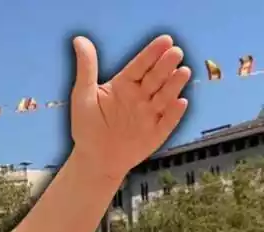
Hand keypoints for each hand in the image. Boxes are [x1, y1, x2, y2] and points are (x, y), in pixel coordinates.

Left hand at [69, 34, 190, 182]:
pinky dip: (174, 114)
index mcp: (124, 84)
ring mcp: (149, 115)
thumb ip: (86, 68)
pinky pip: (167, 122)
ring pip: (164, 97)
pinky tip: (181, 102)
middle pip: (155, 78)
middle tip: (176, 52)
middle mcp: (140, 97)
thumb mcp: (83, 95)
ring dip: (174, 85)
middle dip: (166, 65)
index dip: (152, 54)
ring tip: (183, 71)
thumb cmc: (87, 127)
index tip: (165, 40)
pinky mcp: (156, 134)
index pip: (140, 65)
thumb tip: (79, 39)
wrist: (94, 160)